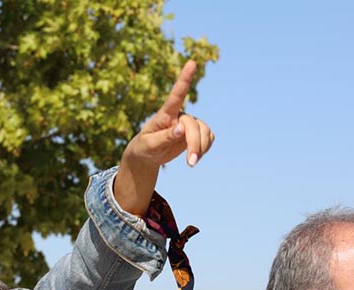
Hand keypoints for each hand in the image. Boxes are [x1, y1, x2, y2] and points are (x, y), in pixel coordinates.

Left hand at [113, 60, 214, 214]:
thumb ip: (164, 137)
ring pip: (205, 132)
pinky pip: (209, 137)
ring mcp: (190, 123)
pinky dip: (205, 148)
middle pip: (194, 126)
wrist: (148, 155)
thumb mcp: (149, 145)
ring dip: (201, 148)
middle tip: (190, 163)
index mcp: (165, 114)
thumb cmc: (144, 147)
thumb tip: (181, 129)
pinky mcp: (197, 132)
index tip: (191, 62)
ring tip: (191, 163)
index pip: (176, 95)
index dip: (184, 79)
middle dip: (193, 145)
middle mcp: (180, 115)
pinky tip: (195, 155)